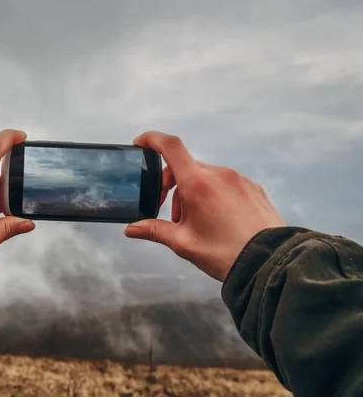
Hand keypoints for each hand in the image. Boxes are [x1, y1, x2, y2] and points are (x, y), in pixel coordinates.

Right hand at [124, 132, 284, 281]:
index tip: (140, 143)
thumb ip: (154, 230)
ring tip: (195, 223)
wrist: (270, 262)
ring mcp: (238, 179)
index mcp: (198, 183)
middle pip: (185, 167)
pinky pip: (224, 183)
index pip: (170, 147)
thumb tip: (131, 229)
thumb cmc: (226, 253)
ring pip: (205, 176)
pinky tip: (216, 220)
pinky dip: (212, 195)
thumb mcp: (183, 243)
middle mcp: (219, 174)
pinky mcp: (252, 187)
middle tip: (170, 214)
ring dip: (192, 193)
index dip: (151, 139)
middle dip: (171, 186)